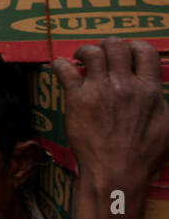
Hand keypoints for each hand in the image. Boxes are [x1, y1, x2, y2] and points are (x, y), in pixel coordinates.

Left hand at [53, 39, 168, 187]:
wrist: (116, 173)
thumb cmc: (144, 155)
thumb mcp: (168, 127)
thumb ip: (163, 104)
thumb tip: (159, 93)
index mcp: (149, 90)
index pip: (144, 51)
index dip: (134, 47)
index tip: (127, 55)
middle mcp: (124, 85)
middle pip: (116, 45)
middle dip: (108, 46)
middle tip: (102, 56)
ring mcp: (99, 90)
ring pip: (91, 52)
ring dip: (85, 51)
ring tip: (81, 58)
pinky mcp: (77, 99)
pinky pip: (64, 69)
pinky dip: (61, 64)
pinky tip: (62, 68)